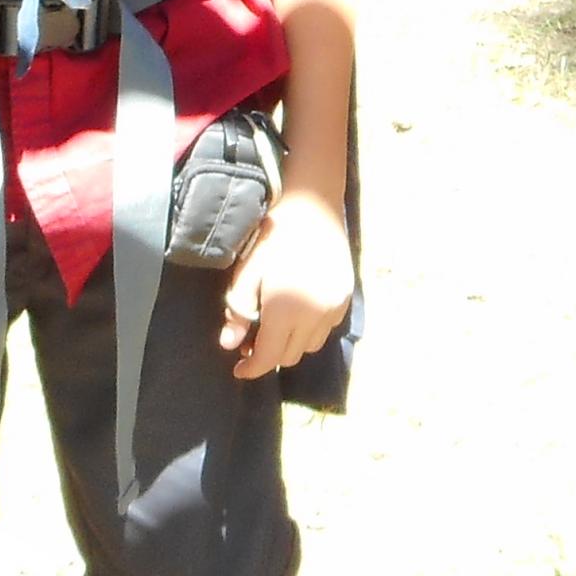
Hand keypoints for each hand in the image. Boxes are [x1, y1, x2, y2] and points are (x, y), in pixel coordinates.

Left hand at [219, 185, 354, 378]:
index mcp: (286, 310)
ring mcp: (334, 308)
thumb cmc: (273, 235)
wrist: (314, 205)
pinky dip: (310, 330)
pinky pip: (326, 329)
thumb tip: (229, 344)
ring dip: (291, 344)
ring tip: (276, 326)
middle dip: (269, 355)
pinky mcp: (346, 299)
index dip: (251, 369)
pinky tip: (298, 311)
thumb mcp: (247, 271)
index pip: (268, 357)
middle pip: (289, 356)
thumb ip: (238, 311)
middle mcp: (314, 316)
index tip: (238, 369)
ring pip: (309, 346)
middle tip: (251, 341)